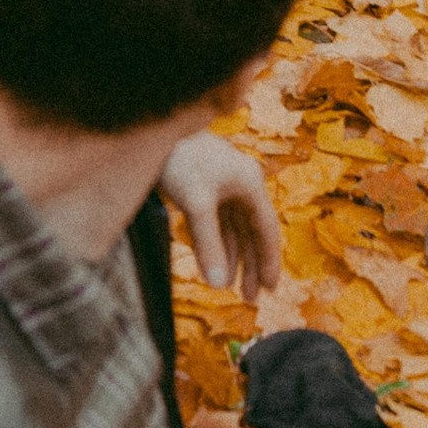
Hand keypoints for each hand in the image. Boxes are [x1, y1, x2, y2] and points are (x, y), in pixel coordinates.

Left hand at [160, 129, 280, 302]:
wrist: (155, 130)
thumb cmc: (179, 160)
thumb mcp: (196, 204)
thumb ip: (208, 244)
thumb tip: (219, 284)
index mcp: (250, 184)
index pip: (267, 229)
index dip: (269, 260)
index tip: (271, 288)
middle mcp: (241, 185)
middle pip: (252, 232)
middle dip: (252, 265)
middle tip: (252, 297)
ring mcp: (223, 187)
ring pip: (234, 230)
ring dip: (233, 258)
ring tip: (233, 288)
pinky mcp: (204, 189)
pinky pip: (217, 223)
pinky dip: (217, 244)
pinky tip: (216, 264)